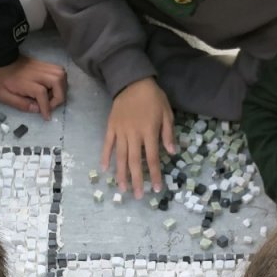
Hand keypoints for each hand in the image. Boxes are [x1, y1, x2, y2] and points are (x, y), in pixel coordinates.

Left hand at [0, 56, 66, 119]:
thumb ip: (20, 104)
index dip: (46, 107)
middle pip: (57, 81)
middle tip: (51, 105)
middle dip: (59, 96)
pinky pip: (59, 70)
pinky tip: (53, 88)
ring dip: (62, 88)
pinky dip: (61, 80)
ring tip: (53, 96)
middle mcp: (36, 72)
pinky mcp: (43, 64)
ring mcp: (41, 66)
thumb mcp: (2, 95)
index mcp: (24, 81)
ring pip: (62, 74)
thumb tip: (36, 109)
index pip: (41, 93)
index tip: (46, 117)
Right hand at [102, 77, 175, 196]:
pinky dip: (105, 156)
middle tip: (138, 196)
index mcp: (149, 131)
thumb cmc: (153, 97)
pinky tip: (104, 170)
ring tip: (121, 189)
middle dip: (137, 180)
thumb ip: (168, 133)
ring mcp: (120, 131)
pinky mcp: (111, 127)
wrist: (132, 80)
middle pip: (135, 161)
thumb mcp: (167, 112)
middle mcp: (133, 134)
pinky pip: (107, 144)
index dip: (154, 174)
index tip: (156, 188)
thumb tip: (172, 152)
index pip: (152, 157)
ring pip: (120, 156)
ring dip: (121, 174)